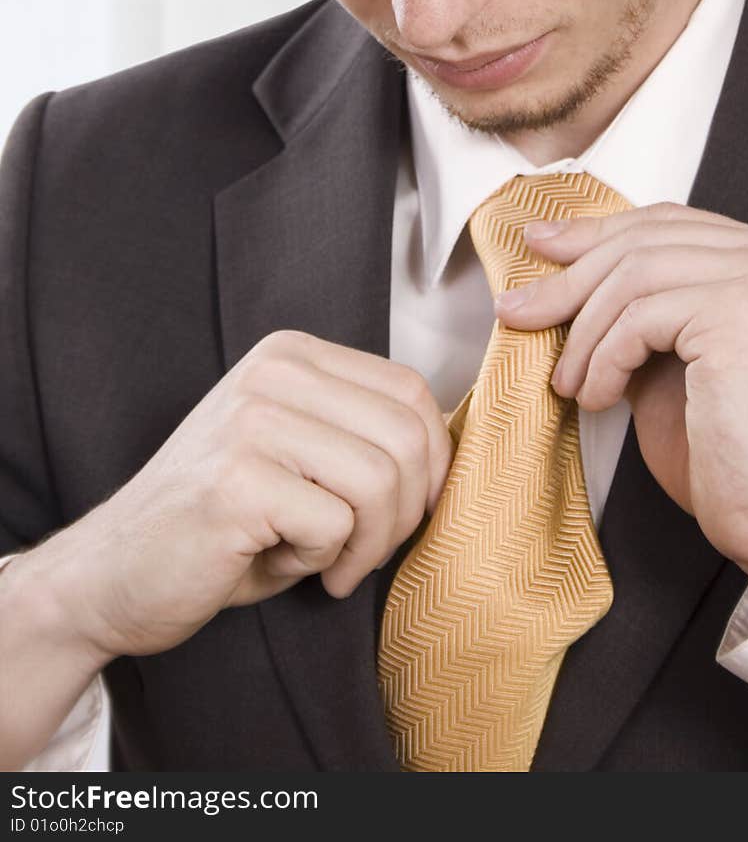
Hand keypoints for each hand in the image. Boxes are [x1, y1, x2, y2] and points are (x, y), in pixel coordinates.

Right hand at [42, 332, 451, 662]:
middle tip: (364, 551)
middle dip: (405, 513)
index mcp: (291, 354)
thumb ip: (362, 435)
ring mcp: (252, 421)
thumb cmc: (223, 522)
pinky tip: (287, 565)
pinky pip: (334, 524)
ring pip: (380, 479)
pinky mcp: (237, 481)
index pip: (411, 392)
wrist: (115, 572)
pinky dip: (325, 560)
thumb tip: (453, 449)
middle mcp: (272, 372)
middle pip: (406, 436)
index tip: (404, 511)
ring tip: (332, 563)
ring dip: (370, 542)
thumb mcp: (301, 456)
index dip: (431, 463)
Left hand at [493, 201, 747, 590]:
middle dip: (568, 281)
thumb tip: (561, 284)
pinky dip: (604, 359)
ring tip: (566, 381)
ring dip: (583, 334)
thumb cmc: (733, 453)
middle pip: (642, 242)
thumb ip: (636, 312)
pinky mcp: (741, 312)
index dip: (593, 232)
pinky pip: (639, 318)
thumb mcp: (671, 361)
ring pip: (633, 275)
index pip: (663, 222)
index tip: (539, 243)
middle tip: (517, 312)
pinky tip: (598, 397)